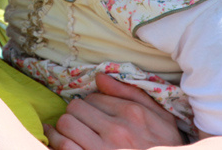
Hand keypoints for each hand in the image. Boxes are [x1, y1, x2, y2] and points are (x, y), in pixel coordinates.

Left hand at [44, 73, 185, 149]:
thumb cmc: (165, 145)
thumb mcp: (161, 118)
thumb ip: (132, 94)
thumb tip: (100, 77)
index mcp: (133, 114)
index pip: (94, 96)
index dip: (91, 103)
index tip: (93, 112)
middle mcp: (116, 130)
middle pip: (76, 108)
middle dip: (76, 113)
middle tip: (81, 121)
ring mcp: (102, 149)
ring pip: (66, 124)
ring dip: (64, 127)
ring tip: (69, 130)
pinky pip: (63, 146)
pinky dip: (56, 141)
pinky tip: (58, 140)